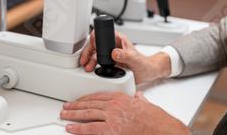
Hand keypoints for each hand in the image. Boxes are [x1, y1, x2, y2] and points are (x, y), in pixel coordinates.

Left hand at [60, 91, 188, 134]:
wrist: (162, 129)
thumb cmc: (157, 119)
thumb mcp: (146, 104)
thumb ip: (139, 99)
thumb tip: (138, 97)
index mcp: (121, 98)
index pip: (98, 95)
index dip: (86, 98)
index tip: (80, 100)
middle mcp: (114, 105)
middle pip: (90, 103)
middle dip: (76, 105)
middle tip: (67, 106)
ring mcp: (112, 117)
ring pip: (87, 114)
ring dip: (73, 114)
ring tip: (64, 115)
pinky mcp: (111, 130)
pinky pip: (91, 129)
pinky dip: (79, 128)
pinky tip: (70, 128)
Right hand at [80, 31, 170, 83]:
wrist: (147, 73)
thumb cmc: (143, 64)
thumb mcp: (134, 59)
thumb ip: (125, 55)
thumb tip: (114, 53)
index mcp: (118, 39)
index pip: (103, 34)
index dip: (95, 39)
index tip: (91, 46)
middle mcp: (113, 45)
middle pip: (95, 45)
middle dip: (88, 52)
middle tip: (85, 59)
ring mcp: (110, 53)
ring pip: (95, 54)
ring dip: (89, 60)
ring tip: (87, 67)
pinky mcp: (109, 62)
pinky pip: (98, 62)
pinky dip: (93, 65)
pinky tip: (91, 69)